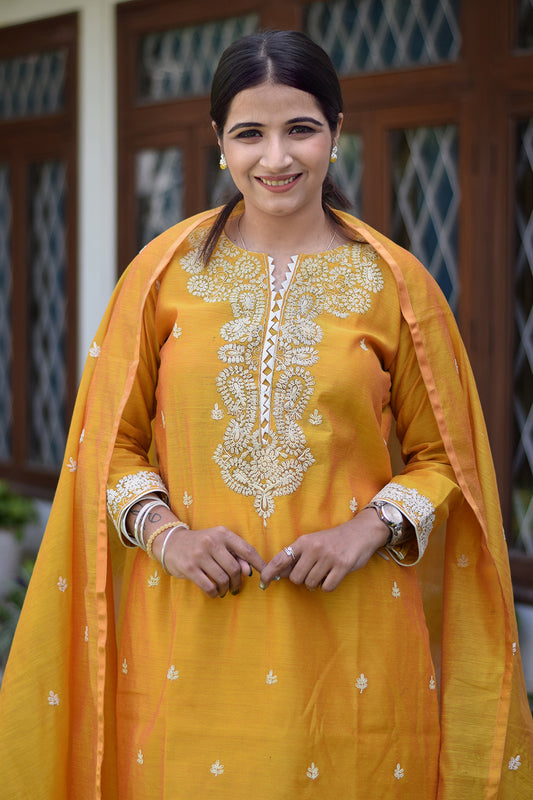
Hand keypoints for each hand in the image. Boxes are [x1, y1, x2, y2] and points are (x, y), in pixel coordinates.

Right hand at [153, 524, 266, 597]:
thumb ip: (235, 555)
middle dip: (238, 581)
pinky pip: (209, 586)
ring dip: (226, 588)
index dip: (260, 564)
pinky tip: (215, 592)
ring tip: (225, 590)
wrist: (171, 543)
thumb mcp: (219, 544)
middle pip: (235, 568)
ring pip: (223, 579)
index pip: (247, 550)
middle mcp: (211, 542)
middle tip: (236, 587)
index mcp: (222, 533)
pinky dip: (215, 593)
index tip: (268, 575)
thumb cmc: (201, 544)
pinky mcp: (189, 568)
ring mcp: (199, 555)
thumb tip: (249, 571)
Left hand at [259, 508, 388, 591]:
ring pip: (310, 584)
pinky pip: (326, 587)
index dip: (269, 572)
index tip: (263, 583)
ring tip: (325, 571)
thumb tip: (279, 574)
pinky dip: (328, 586)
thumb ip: (297, 556)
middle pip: (296, 578)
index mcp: (304, 541)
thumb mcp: (313, 542)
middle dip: (302, 580)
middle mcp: (314, 548)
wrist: (361, 532)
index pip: (281, 559)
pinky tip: (333, 576)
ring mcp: (328, 557)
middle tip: (312, 572)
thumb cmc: (333, 541)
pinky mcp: (342, 566)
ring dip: (316, 583)